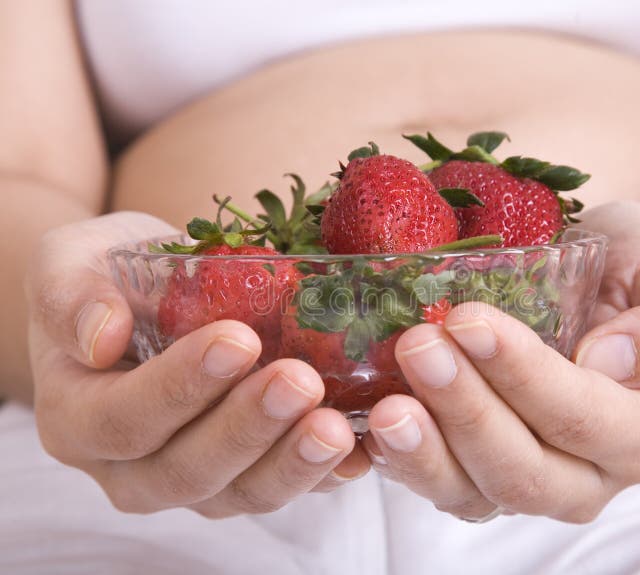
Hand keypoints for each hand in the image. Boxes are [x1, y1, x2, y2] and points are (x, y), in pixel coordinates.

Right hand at [26, 212, 368, 516]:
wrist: (151, 295)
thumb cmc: (111, 277)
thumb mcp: (72, 261)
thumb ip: (68, 292)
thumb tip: (99, 336)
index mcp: (78, 418)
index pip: (124, 419)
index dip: (180, 387)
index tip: (238, 340)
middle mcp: (130, 467)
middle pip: (187, 469)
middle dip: (248, 428)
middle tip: (300, 380)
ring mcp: (194, 479)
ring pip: (240, 494)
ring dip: (292, 462)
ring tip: (339, 426)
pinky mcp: (245, 476)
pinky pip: (284, 488)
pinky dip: (324, 475)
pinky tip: (362, 448)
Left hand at [361, 201, 639, 521]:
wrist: (610, 281)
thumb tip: (615, 362)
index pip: (582, 418)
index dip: (524, 376)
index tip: (470, 320)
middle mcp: (589, 474)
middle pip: (523, 470)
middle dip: (466, 411)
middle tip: (418, 347)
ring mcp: (530, 479)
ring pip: (474, 493)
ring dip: (426, 451)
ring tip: (385, 405)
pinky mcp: (478, 471)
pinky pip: (439, 483)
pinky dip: (402, 461)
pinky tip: (368, 423)